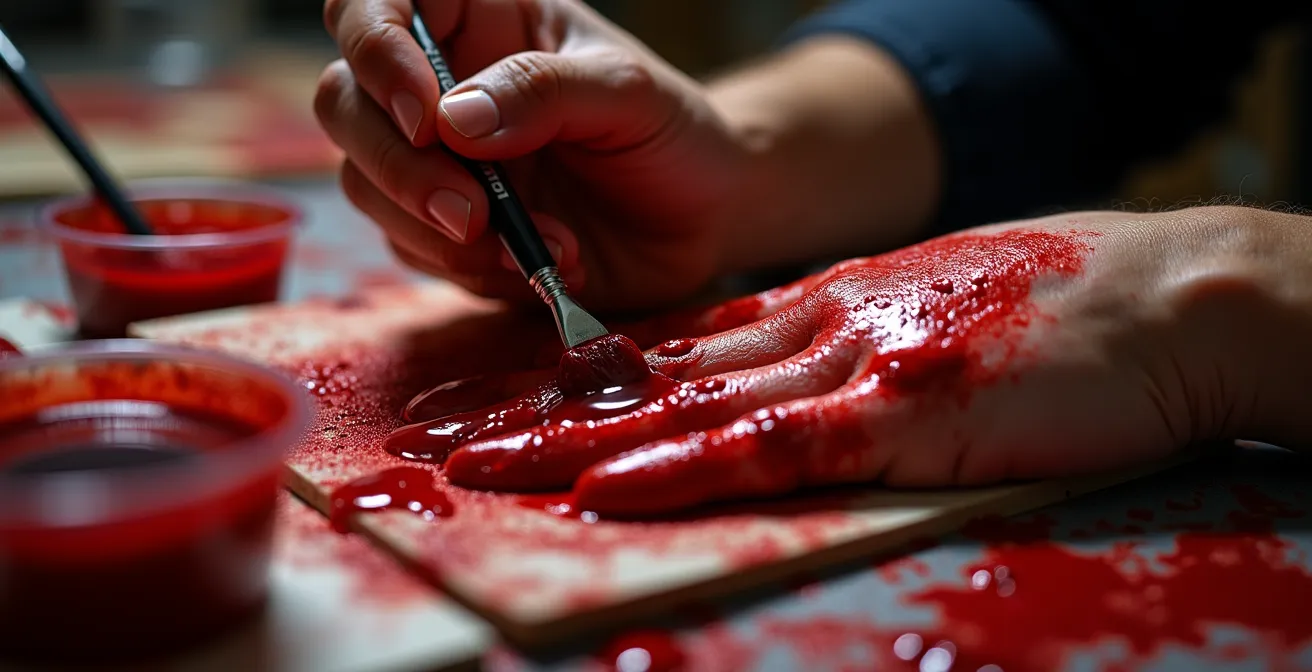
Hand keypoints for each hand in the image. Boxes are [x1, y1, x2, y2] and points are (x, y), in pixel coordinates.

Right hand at [315, 0, 753, 308]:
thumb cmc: (673, 134)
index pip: (377, 6)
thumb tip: (452, 120)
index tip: (427, 115)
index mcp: (479, 19)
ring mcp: (438, 162)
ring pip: (366, 184)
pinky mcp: (447, 232)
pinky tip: (547, 264)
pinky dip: (474, 269)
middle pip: (345, 101)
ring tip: (542, 244)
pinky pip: (415, 252)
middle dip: (397, 164)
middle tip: (470, 212)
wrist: (707, 219)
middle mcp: (442, 85)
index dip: (376, 52)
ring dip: (439, 229)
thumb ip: (545, 92)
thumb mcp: (627, 94)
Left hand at [430, 207, 1309, 514]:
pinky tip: (606, 486)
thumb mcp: (921, 323)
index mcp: (816, 312)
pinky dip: (680, 467)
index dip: (573, 376)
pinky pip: (766, 446)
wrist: (1169, 294)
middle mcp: (809, 331)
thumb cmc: (1056, 315)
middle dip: (535, 410)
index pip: (668, 346)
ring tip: (475, 465)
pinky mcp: (900, 409)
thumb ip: (843, 353)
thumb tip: (767, 392)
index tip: (498, 400)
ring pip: (679, 406)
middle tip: (441, 437)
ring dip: (570, 439)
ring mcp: (848, 367)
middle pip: (645, 375)